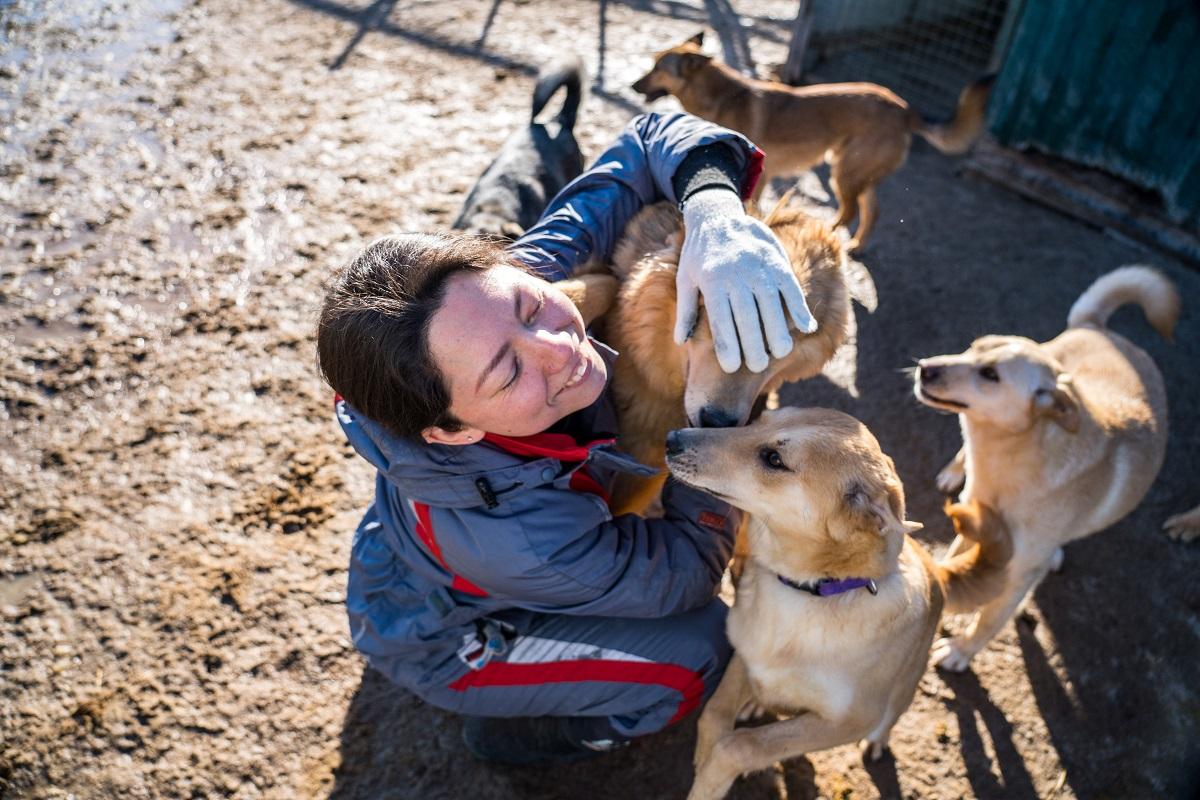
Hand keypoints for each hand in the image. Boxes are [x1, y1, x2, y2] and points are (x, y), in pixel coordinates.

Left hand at [677, 189, 816, 372]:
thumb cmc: (699, 255)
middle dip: (754, 343)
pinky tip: (807, 328)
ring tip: (781, 353)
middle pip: (748, 315)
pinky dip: (800, 307)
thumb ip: (685, 310)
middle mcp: (737, 273)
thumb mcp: (685, 278)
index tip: (732, 367)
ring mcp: (759, 266)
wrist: (718, 216)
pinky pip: (791, 287)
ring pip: (772, 303)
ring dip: (778, 329)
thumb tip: (680, 342)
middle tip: (757, 366)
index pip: (720, 319)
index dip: (727, 344)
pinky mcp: (777, 259)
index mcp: (712, 280)